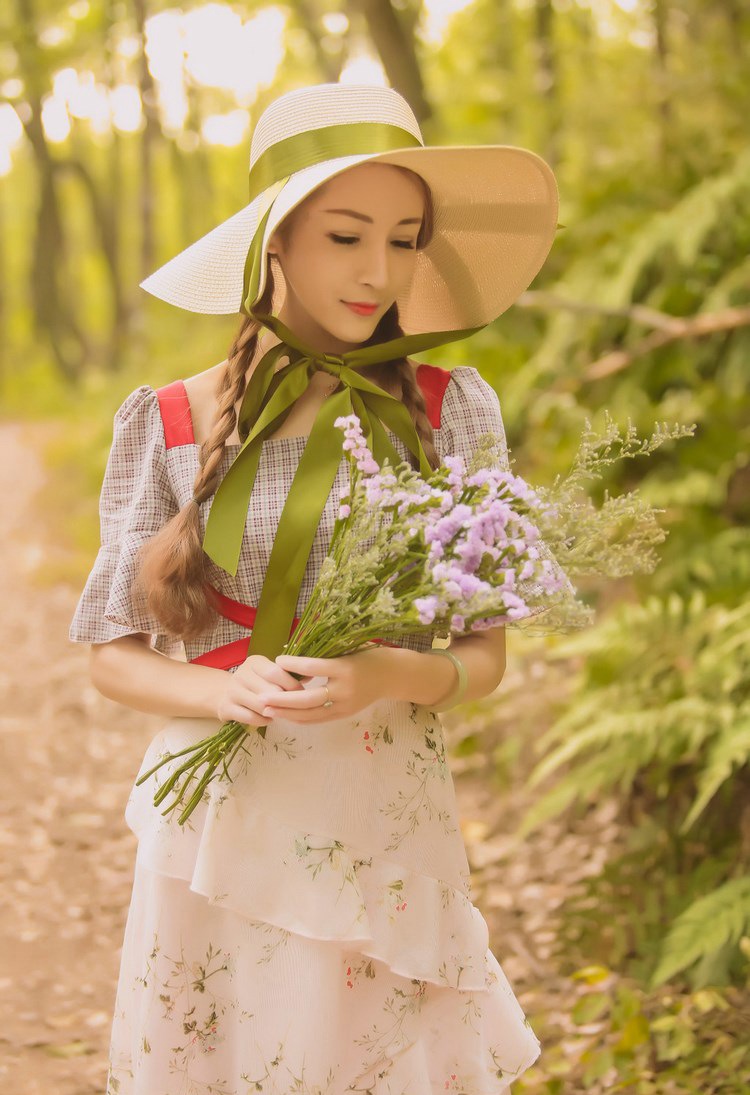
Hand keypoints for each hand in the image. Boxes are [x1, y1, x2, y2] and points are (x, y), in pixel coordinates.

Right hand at [216, 653, 305, 725]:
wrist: (222, 693)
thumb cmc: (255, 683)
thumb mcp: (268, 673)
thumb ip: (288, 674)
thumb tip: (312, 675)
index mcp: (254, 662)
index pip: (276, 672)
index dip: (292, 685)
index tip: (302, 693)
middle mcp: (241, 674)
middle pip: (270, 691)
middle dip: (285, 701)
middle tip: (294, 707)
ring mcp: (232, 691)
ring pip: (261, 705)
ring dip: (274, 712)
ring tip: (281, 712)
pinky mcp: (225, 708)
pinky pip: (251, 718)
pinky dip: (263, 721)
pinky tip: (268, 719)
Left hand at [259, 649, 386, 723]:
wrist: (392, 675)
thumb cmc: (368, 656)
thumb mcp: (349, 648)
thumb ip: (325, 653)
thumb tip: (295, 651)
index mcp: (345, 668)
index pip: (313, 667)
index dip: (293, 665)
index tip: (277, 660)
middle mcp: (345, 689)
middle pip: (308, 698)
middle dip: (282, 700)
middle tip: (261, 698)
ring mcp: (345, 705)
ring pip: (311, 714)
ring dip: (286, 714)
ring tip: (266, 710)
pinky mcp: (344, 714)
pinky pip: (318, 719)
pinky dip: (300, 718)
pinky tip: (284, 716)